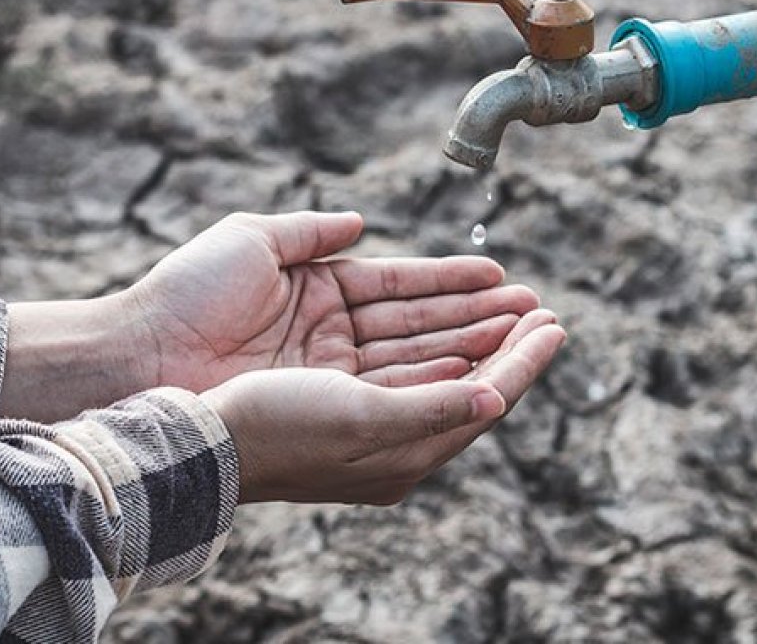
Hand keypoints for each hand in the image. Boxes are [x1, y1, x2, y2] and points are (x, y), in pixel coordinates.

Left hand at [123, 211, 538, 391]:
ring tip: (533, 333)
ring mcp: (334, 381)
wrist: (139, 356)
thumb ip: (311, 231)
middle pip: (425, 330)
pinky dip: (449, 384)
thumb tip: (359, 221)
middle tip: (539, 310)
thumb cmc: (184, 295)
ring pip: (425, 363)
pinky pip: (404, 397)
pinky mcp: (333, 414)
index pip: (403, 289)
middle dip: (484, 320)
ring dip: (480, 349)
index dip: (454, 282)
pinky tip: (493, 369)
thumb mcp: (253, 242)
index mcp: (319, 296)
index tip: (501, 276)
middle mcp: (333, 343)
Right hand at [202, 309, 565, 503]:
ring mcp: (365, 415)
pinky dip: (433, 339)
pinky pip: (403, 362)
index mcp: (405, 454)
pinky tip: (449, 324)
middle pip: (468, 382)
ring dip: (474, 333)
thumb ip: (434, 408)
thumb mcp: (363, 419)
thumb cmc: (277, 430)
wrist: (200, 438)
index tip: (557, 323)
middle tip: (543, 307)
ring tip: (511, 303)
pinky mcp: (339, 394)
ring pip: (437, 366)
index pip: (485, 399)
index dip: (523, 360)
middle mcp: (392, 439)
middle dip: (507, 342)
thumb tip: (498, 397)